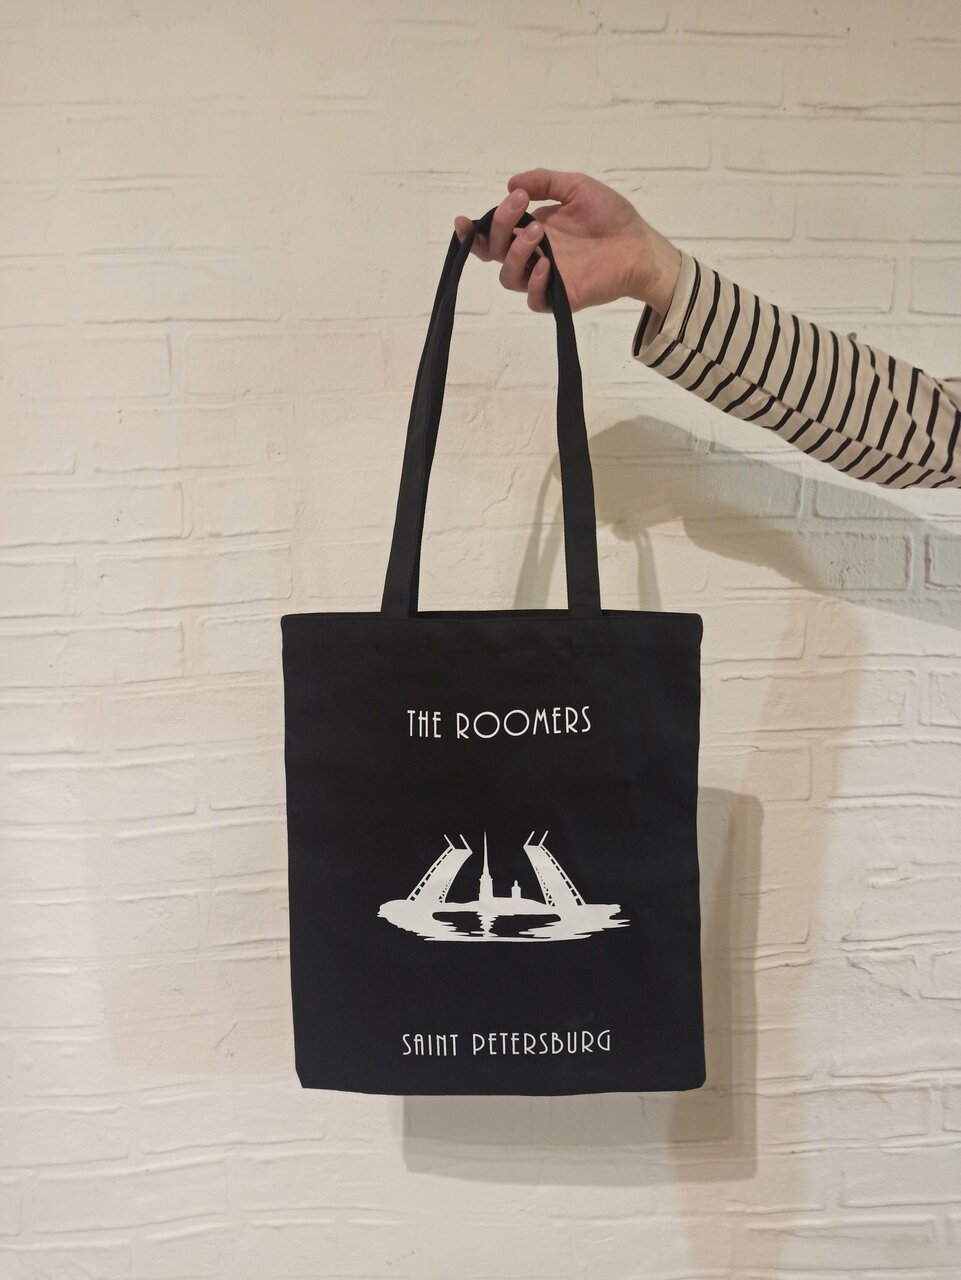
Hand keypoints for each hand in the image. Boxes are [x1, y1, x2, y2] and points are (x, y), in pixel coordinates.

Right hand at [453, 169, 680, 315]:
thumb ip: (544, 181)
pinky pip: (534, 299)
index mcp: (530, 230)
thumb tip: (511, 184)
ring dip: (515, 252)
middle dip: (497, 228)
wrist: (638, 244)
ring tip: (538, 232)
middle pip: (494, 253)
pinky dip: (535, 282)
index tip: (464, 220)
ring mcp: (544, 279)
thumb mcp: (575, 186)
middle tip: (518, 206)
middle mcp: (532, 255)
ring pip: (509, 277)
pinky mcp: (560, 298)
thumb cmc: (610, 216)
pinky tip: (547, 264)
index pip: (492, 236)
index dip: (473, 232)